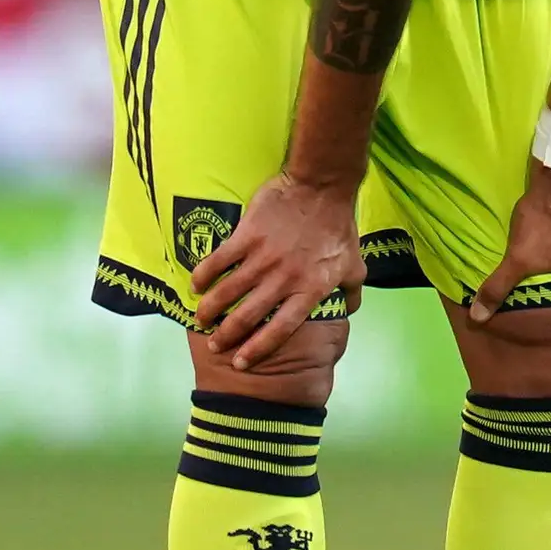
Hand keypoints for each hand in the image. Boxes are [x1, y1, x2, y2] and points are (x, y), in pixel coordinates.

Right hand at [194, 172, 366, 368]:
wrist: (321, 187)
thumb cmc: (338, 227)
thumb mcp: (355, 264)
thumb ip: (351, 291)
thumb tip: (349, 311)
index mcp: (308, 290)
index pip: (280, 329)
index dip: (258, 348)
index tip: (241, 362)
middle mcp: (283, 279)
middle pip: (249, 316)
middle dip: (227, 335)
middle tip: (215, 345)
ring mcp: (263, 258)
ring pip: (228, 291)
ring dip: (210, 309)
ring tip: (201, 319)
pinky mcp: (246, 236)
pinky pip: (219, 260)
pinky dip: (204, 275)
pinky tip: (195, 285)